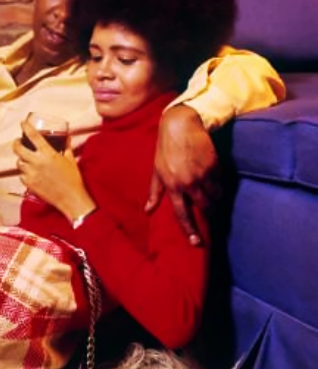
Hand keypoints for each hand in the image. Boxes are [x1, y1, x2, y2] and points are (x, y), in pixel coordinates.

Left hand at [13, 122, 93, 219]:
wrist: (70, 198)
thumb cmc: (72, 179)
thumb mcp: (71, 159)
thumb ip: (66, 146)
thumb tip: (66, 137)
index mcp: (48, 153)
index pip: (33, 136)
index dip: (25, 127)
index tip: (22, 122)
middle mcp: (37, 162)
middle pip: (18, 148)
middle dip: (16, 143)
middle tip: (18, 142)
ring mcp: (31, 173)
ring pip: (19, 162)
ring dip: (22, 159)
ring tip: (28, 160)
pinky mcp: (29, 183)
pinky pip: (22, 175)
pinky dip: (25, 172)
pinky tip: (32, 173)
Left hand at [147, 105, 221, 245]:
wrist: (181, 126)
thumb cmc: (165, 149)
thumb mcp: (156, 170)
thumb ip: (154, 193)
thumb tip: (147, 211)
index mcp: (172, 185)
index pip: (182, 213)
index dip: (190, 230)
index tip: (197, 243)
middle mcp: (188, 182)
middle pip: (205, 207)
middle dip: (210, 214)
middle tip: (213, 218)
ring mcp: (203, 174)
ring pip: (216, 196)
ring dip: (217, 200)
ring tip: (215, 199)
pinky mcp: (215, 166)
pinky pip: (221, 182)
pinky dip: (220, 185)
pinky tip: (216, 182)